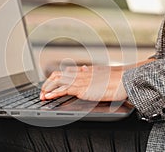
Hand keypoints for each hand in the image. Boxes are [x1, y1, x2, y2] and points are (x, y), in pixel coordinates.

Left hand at [40, 58, 155, 101]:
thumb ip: (91, 71)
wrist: (124, 79)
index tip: (49, 85)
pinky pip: (63, 90)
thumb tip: (84, 68)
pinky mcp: (81, 88)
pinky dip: (54, 93)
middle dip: (47, 84)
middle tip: (42, 92)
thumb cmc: (116, 78)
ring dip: (47, 89)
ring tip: (41, 96)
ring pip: (57, 82)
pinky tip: (48, 97)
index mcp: (83, 71)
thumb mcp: (100, 73)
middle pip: (57, 75)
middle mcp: (78, 74)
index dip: (54, 79)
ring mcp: (79, 81)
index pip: (64, 72)